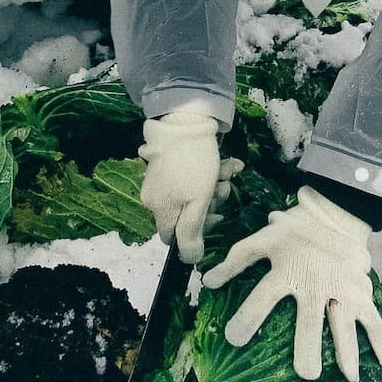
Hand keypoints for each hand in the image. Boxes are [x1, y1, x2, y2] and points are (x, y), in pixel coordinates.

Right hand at [137, 108, 240, 263]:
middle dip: (211, 203)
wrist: (186, 121)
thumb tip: (189, 260)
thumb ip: (191, 234)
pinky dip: (210, 171)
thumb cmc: (193, 166)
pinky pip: (192, 177)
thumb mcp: (197, 204)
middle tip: (223, 188)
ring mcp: (162, 178)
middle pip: (186, 215)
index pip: (174, 238)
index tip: (214, 217)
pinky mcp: (171, 163)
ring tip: (226, 170)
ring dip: (215, 185)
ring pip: (194, 194)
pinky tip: (224, 163)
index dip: (195, 233)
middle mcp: (155, 197)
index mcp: (159, 209)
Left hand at [201, 186, 381, 381]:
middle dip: (309, 346)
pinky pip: (374, 322)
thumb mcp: (262, 239)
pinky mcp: (360, 295)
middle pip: (310, 320)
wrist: (335, 213)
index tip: (234, 339)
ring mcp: (341, 292)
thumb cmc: (294, 231)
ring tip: (348, 378)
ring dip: (347, 352)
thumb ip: (236, 261)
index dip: (247, 317)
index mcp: (287, 272)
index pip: (263, 297)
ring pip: (344, 326)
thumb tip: (206, 282)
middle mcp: (314, 285)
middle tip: (306, 373)